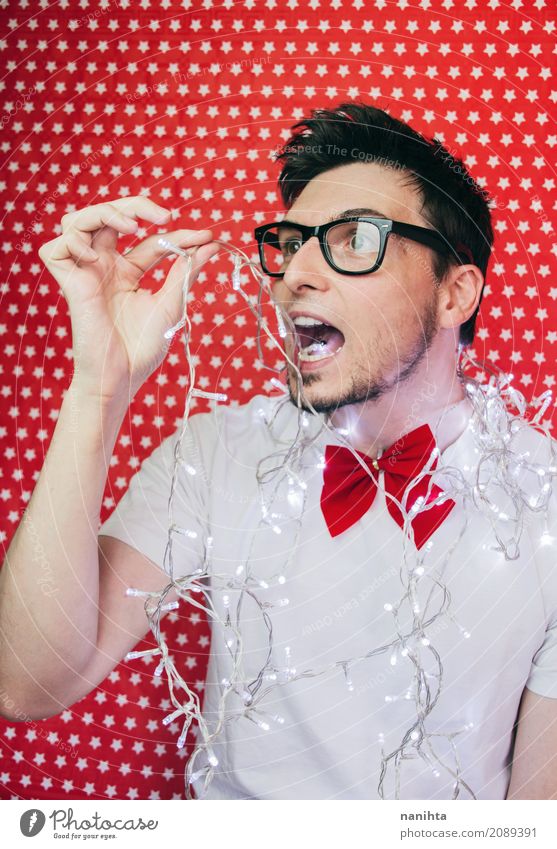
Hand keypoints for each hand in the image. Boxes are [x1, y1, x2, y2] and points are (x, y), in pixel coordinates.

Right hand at [38, 197, 219, 402]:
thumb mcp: (170, 303)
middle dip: (136, 205)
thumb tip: (210, 245)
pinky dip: (74, 241)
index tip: (205, 237)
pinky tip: (97, 256)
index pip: (149, 240)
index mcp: (127, 272)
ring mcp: (85, 273)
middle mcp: (104, 267)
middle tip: (165, 216)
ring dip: (104, 212)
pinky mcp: (69, 284)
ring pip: (77, 221)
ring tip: (130, 226)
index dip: (176, 233)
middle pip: (109, 216)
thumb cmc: (142, 349)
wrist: (122, 377)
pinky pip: (56, 248)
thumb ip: (186, 273)